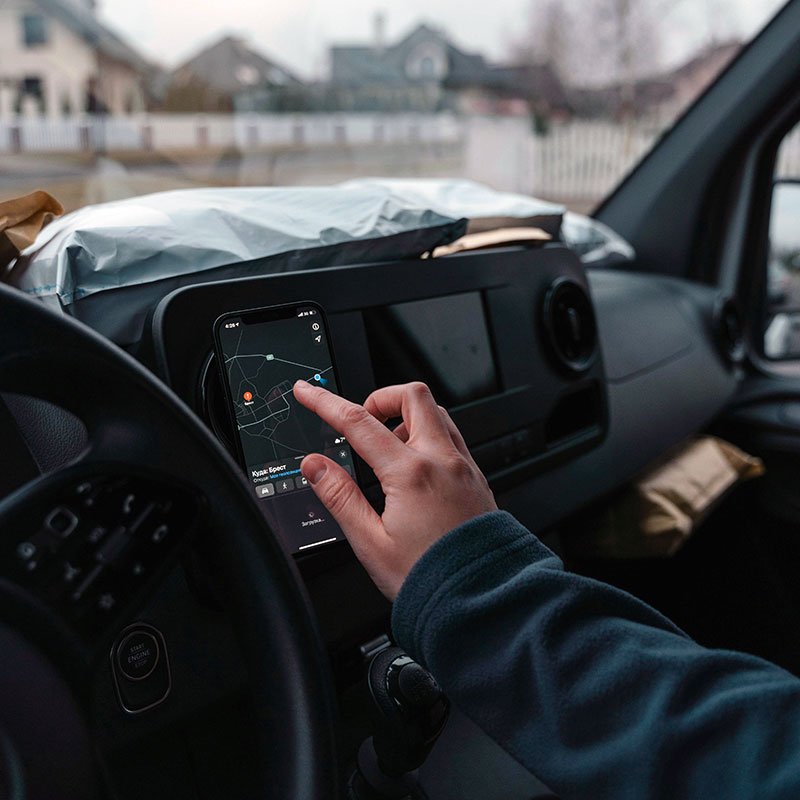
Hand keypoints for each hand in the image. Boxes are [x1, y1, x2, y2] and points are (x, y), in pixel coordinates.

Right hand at [293, 381, 496, 599]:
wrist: (482, 600)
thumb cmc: (430, 579)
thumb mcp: (370, 543)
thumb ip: (340, 497)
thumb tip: (315, 465)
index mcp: (411, 474)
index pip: (358, 423)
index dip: (325, 402)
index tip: (308, 392)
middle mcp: (442, 462)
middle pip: (413, 396)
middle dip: (380, 398)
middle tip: (360, 419)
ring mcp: (464, 468)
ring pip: (437, 413)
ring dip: (407, 417)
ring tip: (386, 447)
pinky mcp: (476, 479)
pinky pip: (451, 438)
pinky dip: (428, 435)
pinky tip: (415, 466)